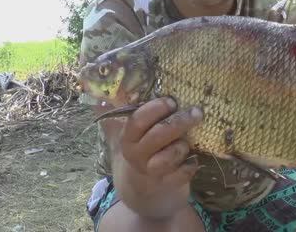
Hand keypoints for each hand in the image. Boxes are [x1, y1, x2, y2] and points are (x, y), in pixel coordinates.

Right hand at [110, 97, 202, 217]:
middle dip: (179, 121)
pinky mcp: (167, 185)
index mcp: (127, 140)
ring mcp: (152, 172)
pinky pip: (183, 173)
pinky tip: (193, 159)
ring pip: (170, 156)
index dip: (155, 108)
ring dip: (182, 145)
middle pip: (158, 134)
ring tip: (187, 141)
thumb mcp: (121, 140)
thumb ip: (114, 119)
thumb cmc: (136, 157)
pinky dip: (190, 165)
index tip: (171, 101)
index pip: (137, 120)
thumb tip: (99, 100)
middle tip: (196, 111)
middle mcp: (138, 156)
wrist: (142, 194)